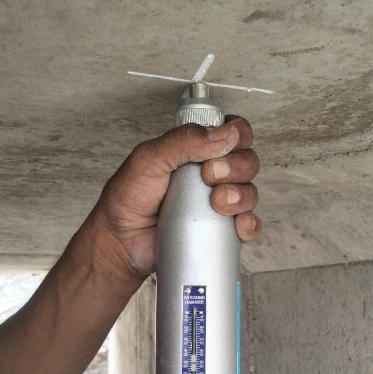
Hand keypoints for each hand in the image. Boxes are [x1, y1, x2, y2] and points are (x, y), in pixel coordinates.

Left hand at [86, 117, 259, 281]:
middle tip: (208, 176)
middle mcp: (212, 174)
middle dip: (236, 168)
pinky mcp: (221, 230)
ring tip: (217, 203)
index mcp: (197, 149)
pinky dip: (249, 225)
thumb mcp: (148, 159)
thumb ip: (183, 140)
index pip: (234, 132)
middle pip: (248, 162)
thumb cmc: (128, 198)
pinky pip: (249, 226)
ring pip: (251, 193)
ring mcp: (219, 203)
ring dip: (242, 196)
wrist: (121, 242)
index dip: (237, 136)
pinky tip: (237, 226)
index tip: (218, 150)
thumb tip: (225, 134)